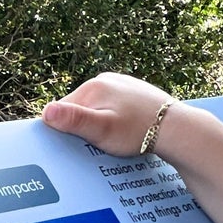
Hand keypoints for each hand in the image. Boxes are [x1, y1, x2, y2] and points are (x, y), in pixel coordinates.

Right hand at [41, 73, 176, 156]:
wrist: (176, 127)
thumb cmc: (138, 132)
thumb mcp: (102, 130)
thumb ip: (74, 121)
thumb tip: (46, 112)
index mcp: (92, 87)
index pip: (62, 110)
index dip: (66, 130)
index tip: (80, 143)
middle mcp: (104, 79)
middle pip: (79, 108)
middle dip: (83, 126)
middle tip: (100, 143)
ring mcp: (119, 82)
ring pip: (96, 106)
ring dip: (99, 122)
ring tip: (115, 136)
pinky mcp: (131, 89)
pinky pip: (112, 105)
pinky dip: (113, 117)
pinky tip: (125, 128)